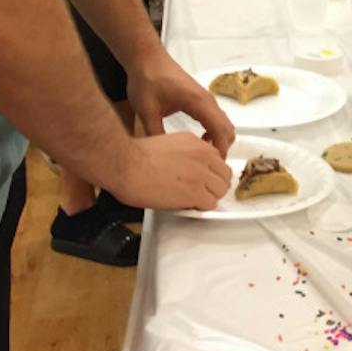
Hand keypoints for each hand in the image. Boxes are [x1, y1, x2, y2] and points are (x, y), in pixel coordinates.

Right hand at [107, 133, 232, 210]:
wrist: (127, 165)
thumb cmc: (136, 156)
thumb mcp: (168, 144)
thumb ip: (184, 154)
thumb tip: (187, 166)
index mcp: (195, 143)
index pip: (217, 159)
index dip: (211, 172)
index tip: (204, 179)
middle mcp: (203, 155)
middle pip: (224, 174)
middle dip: (215, 184)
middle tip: (204, 192)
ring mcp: (201, 174)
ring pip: (221, 189)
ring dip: (210, 196)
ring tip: (196, 200)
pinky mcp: (195, 192)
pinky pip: (210, 204)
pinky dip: (202, 208)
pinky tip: (190, 206)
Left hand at [126, 50, 236, 156]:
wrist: (147, 58)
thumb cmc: (148, 80)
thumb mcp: (147, 110)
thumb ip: (155, 134)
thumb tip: (159, 157)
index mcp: (198, 103)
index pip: (220, 130)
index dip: (220, 151)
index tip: (212, 168)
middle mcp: (207, 100)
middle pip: (228, 128)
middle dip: (222, 148)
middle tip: (206, 166)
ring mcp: (206, 98)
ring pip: (223, 123)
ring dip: (218, 140)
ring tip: (201, 155)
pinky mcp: (201, 98)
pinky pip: (215, 118)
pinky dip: (214, 132)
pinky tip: (197, 140)